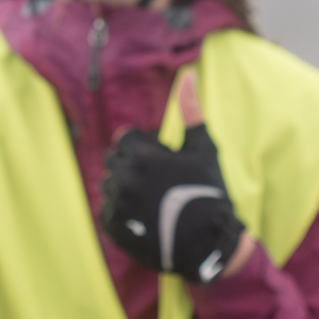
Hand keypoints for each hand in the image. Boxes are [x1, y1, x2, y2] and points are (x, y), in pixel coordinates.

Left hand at [100, 71, 245, 283]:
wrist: (211, 243)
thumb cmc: (209, 191)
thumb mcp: (203, 148)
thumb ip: (190, 110)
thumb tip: (188, 74)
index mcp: (141, 155)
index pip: (125, 139)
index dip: (145, 149)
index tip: (163, 164)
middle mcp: (124, 177)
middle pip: (115, 160)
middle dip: (133, 167)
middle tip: (160, 185)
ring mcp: (116, 204)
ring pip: (109, 184)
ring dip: (125, 188)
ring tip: (153, 202)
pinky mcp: (113, 227)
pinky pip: (107, 208)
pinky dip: (122, 212)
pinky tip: (145, 218)